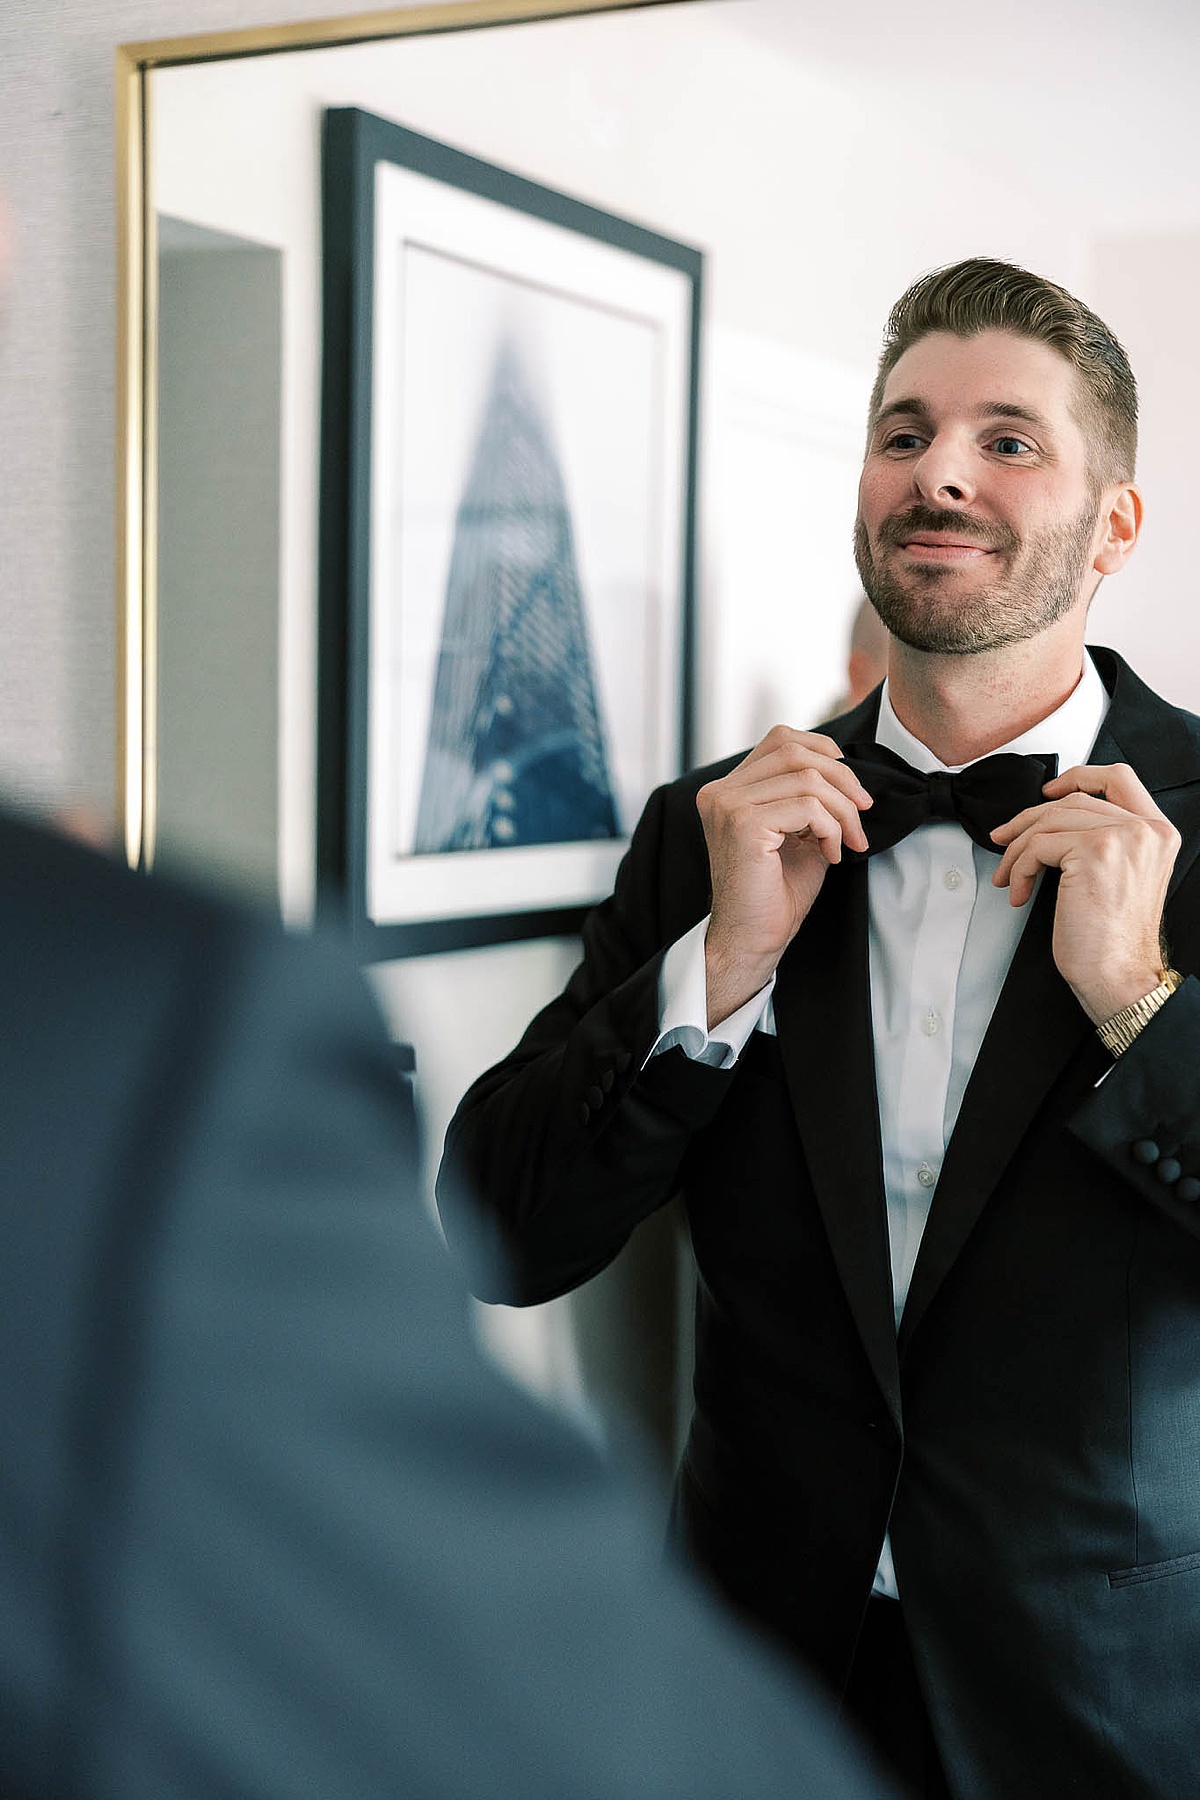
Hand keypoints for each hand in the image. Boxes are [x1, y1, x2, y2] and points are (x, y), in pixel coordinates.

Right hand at [696, 726, 872, 1027]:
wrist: (754, 938)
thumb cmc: (775, 892)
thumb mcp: (797, 830)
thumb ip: (808, 795)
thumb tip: (846, 770)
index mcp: (728, 789)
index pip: (780, 739)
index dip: (823, 749)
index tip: (850, 787)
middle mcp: (720, 791)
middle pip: (796, 752)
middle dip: (842, 779)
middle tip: (863, 812)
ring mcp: (727, 805)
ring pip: (807, 779)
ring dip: (842, 810)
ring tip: (848, 842)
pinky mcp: (743, 824)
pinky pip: (807, 807)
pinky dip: (831, 829)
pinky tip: (831, 855)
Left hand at [989, 763, 1180, 1023]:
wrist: (1118, 975)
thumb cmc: (1114, 940)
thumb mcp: (1119, 876)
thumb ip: (1104, 841)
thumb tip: (1051, 823)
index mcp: (1157, 832)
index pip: (1119, 778)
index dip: (1078, 776)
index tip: (1047, 791)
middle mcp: (1145, 829)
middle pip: (1072, 800)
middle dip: (1028, 820)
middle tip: (1003, 840)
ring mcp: (1121, 837)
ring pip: (1049, 821)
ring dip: (1017, 850)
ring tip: (1008, 876)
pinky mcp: (1093, 851)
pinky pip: (1037, 846)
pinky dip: (1019, 868)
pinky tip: (1019, 892)